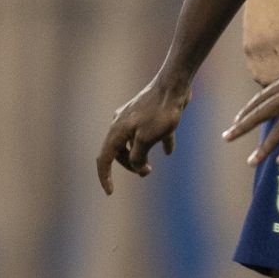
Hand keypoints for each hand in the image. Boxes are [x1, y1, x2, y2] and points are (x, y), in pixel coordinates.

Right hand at [97, 71, 191, 193]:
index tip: (110, 192)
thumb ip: (137, 157)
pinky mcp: (149, 113)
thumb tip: (137, 165)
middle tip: (146, 173)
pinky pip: (150, 132)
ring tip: (152, 167)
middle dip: (129, 165)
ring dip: (140, 156)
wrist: (174, 85)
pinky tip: (169, 151)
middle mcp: (121, 123)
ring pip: (132, 142)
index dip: (105, 177)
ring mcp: (134, 117)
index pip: (104, 159)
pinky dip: (157, 143)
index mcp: (116, 131)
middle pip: (119, 151)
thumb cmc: (160, 113)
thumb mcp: (146, 140)